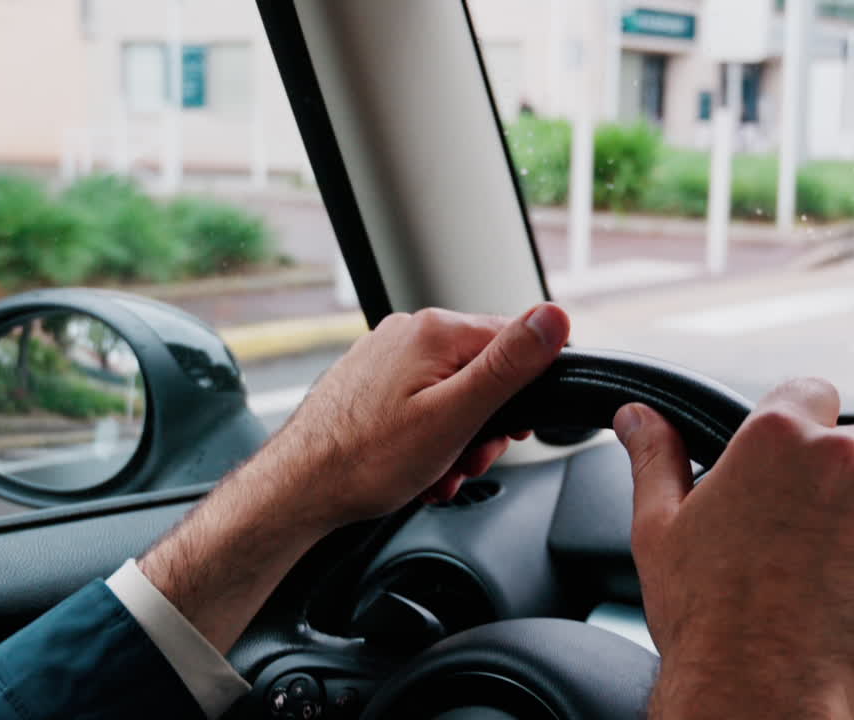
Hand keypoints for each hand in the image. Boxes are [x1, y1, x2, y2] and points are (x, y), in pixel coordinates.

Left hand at [281, 303, 570, 525]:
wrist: (297, 488)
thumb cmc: (366, 459)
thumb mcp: (455, 416)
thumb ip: (509, 366)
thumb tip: (555, 316)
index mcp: (436, 331)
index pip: (515, 343)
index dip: (523, 394)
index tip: (510, 432)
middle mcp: (409, 333)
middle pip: (483, 372)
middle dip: (484, 425)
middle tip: (466, 460)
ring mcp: (386, 356)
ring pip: (452, 393)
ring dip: (456, 439)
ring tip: (435, 472)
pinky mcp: (371, 381)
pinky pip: (421, 403)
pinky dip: (428, 438)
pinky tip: (417, 468)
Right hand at [614, 379, 853, 719]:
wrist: (761, 692)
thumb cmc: (706, 616)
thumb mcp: (660, 528)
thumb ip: (655, 457)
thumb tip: (637, 417)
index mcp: (775, 437)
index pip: (810, 392)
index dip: (798, 425)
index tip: (789, 466)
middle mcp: (843, 456)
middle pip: (853, 445)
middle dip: (832, 480)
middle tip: (797, 536)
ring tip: (825, 571)